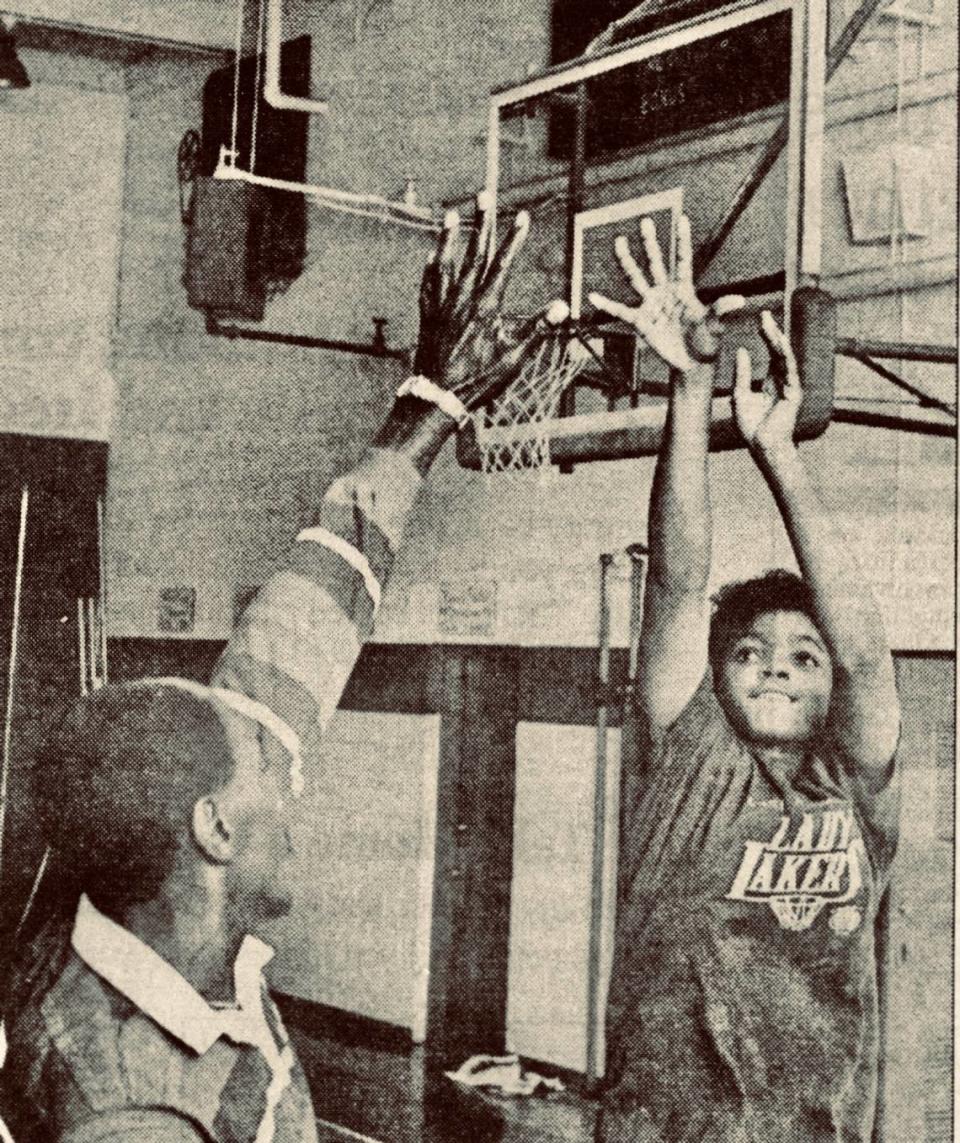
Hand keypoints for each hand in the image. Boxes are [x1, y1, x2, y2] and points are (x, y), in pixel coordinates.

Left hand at [414, 193, 566, 409]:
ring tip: (452, 214)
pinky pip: (428, 285)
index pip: (503, 264)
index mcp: (486, 306)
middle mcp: (462, 299)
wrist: (439, 397)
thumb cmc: (480, 380)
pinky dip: (431, 267)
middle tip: (485, 195)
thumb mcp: (514, 357)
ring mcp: (442, 306)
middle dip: (482, 223)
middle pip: (474, 253)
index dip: (514, 239)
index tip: (522, 216)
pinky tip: (432, 256)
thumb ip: (537, 328)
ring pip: (447, 263)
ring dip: (451, 237)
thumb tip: (563, 307)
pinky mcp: (427, 317)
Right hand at [588, 214, 741, 371]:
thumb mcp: (714, 326)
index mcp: (685, 290)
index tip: (682, 218)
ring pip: (637, 278)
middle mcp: (666, 292)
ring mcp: (651, 305)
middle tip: (646, 221)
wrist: (692, 363)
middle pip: (657, 262)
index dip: (682, 241)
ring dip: (628, 261)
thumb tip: (739, 301)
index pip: (683, 260)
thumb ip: (721, 310)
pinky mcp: (641, 321)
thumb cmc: (707, 342)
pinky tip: (593, 297)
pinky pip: (621, 311)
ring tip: (620, 242)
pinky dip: (607, 305)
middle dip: (651, 243)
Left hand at [732, 311, 801, 454]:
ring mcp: (790, 386)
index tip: (760, 318)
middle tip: (764, 314)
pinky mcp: (794, 393)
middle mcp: (784, 380)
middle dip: (772, 332)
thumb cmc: (751, 426)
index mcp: (772, 381)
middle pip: (779, 351)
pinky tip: (780, 343)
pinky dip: (785, 357)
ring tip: (770, 325)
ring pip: (785, 358)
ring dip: (778, 340)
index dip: (766, 336)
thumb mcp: (740, 395)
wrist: (761, 446)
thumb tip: (742, 350)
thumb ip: (742, 374)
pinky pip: (790, 371)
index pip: (771, 352)